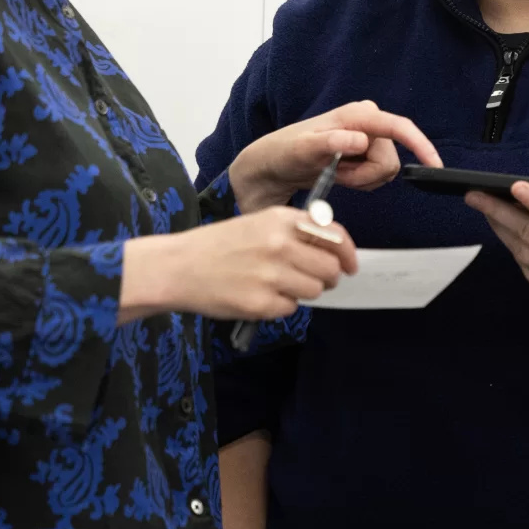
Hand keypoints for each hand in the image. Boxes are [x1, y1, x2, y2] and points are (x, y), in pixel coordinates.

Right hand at [120, 206, 357, 321]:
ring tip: (275, 285)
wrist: (178, 267)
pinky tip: (257, 295)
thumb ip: (296, 231)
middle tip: (311, 280)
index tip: (350, 265)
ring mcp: (271, 275)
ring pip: (314, 291)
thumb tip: (335, 250)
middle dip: (327, 278)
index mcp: (281, 219)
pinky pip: (290, 309)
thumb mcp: (259, 223)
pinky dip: (279, 306)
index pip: (334, 235)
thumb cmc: (219, 245)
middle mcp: (280, 244)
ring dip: (302, 292)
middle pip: (330, 268)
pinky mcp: (261, 303)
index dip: (347, 253)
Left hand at [229, 100, 442, 210]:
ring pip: (385, 171)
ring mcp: (368, 137)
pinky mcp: (366, 152)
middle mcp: (368, 122)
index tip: (434, 165)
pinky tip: (340, 175)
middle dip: (367, 175)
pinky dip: (360, 182)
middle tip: (338, 175)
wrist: (274, 165)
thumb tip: (359, 140)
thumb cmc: (283, 153)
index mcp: (357, 115)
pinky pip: (377, 177)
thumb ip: (329, 144)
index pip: (400, 126)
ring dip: (361, 180)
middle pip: (391, 159)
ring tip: (336, 173)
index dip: (420, 145)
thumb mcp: (301, 150)